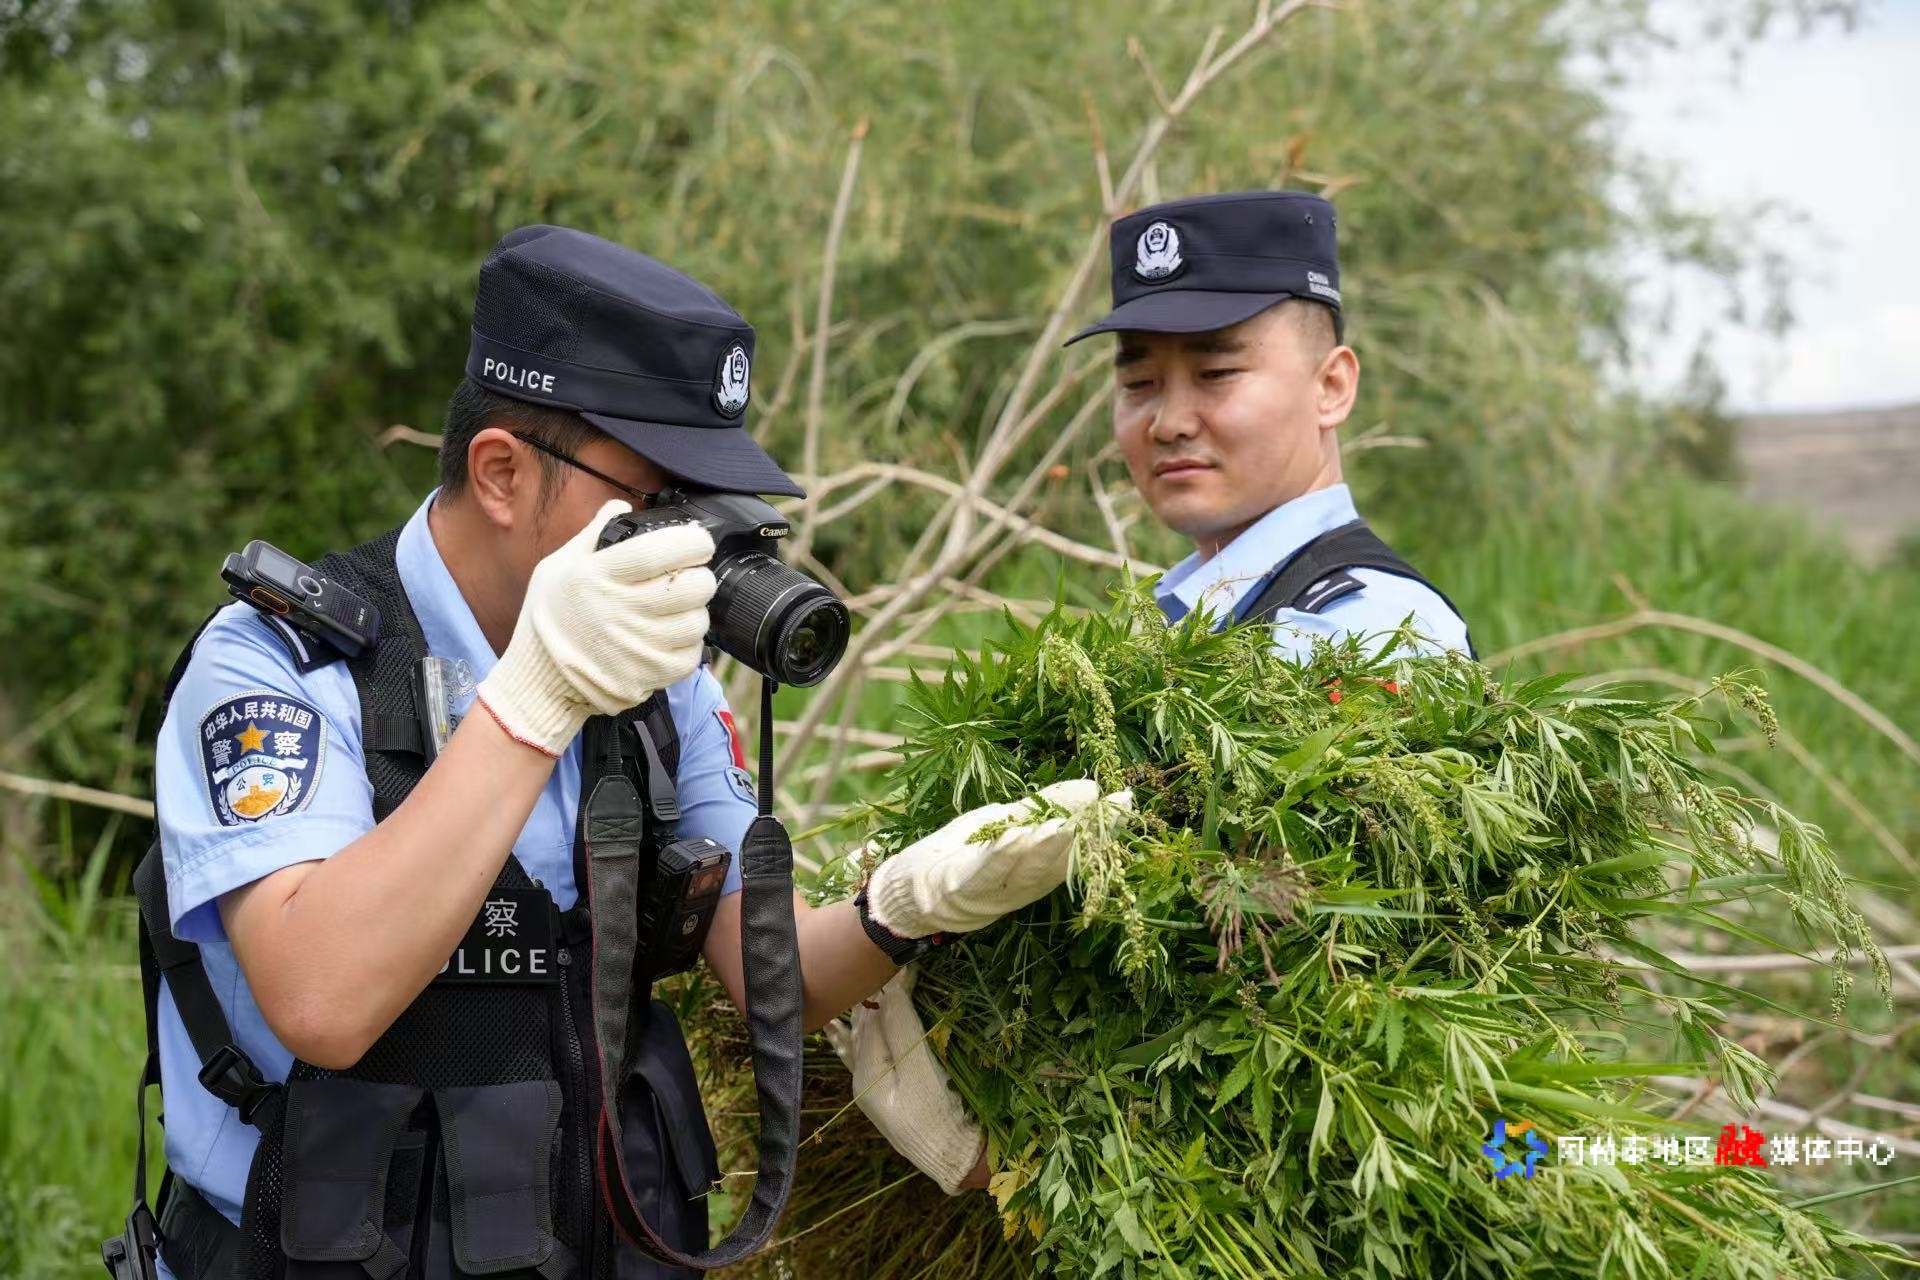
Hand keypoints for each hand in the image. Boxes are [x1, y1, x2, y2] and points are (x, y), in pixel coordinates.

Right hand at [476, 498, 715, 755]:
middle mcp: (621, 610)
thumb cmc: (549, 619)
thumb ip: (593, 535)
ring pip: (697, 622)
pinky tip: (671, 638)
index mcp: (600, 576)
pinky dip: (688, 645)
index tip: (698, 541)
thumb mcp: (557, 567)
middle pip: (692, 587)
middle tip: (690, 577)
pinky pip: (691, 656)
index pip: (657, 552)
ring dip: (695, 612)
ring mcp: (638, 646)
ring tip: (678, 610)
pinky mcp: (648, 675)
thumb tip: (619, 504)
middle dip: (700, 576)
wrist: (539, 680)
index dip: (690, 542)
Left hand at [823, 966, 984, 1194]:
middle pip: (864, 1026)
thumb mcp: (920, 1069)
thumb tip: (889, 986)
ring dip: (863, 1011)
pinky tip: (836, 1028)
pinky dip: (849, 1037)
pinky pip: (860, 1056)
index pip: (873, 1016)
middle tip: (880, 961)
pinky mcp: (886, 1093)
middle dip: (871, 995)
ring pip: (861, 1038)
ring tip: (856, 981)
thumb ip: (901, 1027)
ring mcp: (872, 1087)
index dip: (888, 986)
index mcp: (866, 1072)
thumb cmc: (938, 1115)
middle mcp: (862, 1077)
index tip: (902, 961)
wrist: (954, 1159)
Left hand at [864, 779, 1131, 940]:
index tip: (1126, 804)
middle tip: (1108, 811)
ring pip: (1026, 870)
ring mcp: (991, 891)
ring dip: (1047, 847)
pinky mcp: (958, 888)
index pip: (1077, 849)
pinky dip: (1001, 855)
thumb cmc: (962, 854)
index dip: (1103, 829)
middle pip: (1058, 862)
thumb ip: (1045, 809)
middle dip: (1084, 837)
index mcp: (1036, 871)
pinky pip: (983, 873)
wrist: (909, 892)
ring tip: (1065, 823)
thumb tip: (1091, 789)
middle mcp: (1021, 886)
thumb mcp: (1006, 824)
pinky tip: (1015, 835)